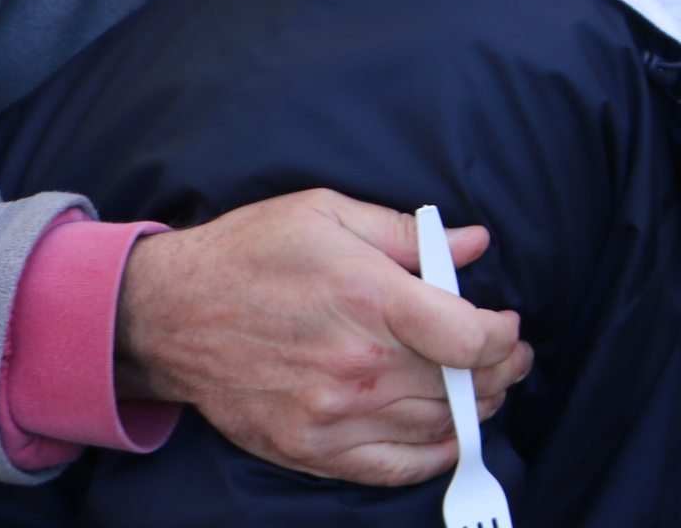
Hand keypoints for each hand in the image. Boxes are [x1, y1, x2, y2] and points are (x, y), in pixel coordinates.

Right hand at [112, 188, 534, 485]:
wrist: (168, 314)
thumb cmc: (250, 253)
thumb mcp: (328, 214)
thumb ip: (409, 234)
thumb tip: (474, 243)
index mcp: (368, 297)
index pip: (468, 336)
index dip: (503, 335)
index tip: (507, 324)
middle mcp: (355, 363)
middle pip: (460, 385)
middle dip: (501, 370)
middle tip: (512, 357)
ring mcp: (331, 413)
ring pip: (434, 426)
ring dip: (474, 410)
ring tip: (485, 388)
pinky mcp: (309, 447)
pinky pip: (390, 468)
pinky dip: (431, 457)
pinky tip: (449, 437)